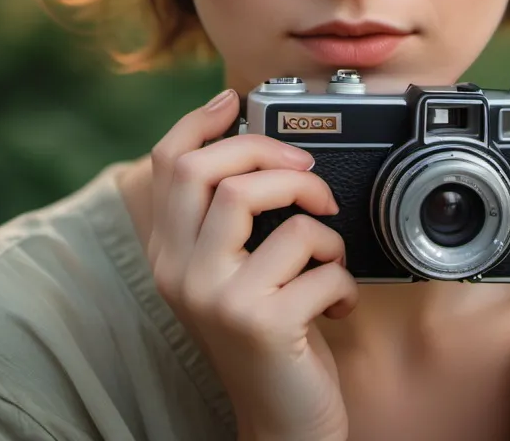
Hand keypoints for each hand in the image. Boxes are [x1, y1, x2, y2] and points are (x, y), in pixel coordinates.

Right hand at [146, 88, 356, 440]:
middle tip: (310, 175)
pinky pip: (316, 260)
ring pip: (257, 198)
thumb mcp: (232, 272)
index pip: (166, 163)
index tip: (235, 100)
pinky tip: (338, 302)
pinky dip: (343, 276)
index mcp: (169, 253)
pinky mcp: (260, 321)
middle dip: (270, 152)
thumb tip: (249, 141)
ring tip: (329, 248)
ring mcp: (215, 297)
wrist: (282, 421)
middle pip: (209, 168)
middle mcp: (179, 271)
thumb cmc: (268, 334)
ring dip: (316, 215)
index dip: (200, 120)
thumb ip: (228, 219)